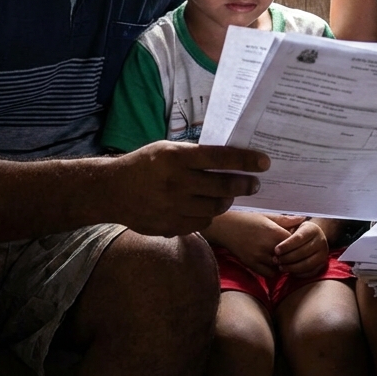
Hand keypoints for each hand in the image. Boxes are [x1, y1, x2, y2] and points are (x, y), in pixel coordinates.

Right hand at [110, 141, 267, 236]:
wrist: (112, 191)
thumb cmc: (143, 164)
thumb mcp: (166, 149)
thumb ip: (194, 154)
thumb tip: (229, 159)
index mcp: (176, 157)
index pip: (220, 157)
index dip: (246, 160)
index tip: (264, 162)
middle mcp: (176, 182)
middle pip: (223, 186)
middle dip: (245, 184)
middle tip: (254, 183)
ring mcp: (174, 207)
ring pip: (215, 208)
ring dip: (227, 200)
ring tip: (228, 194)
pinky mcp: (171, 226)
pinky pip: (202, 223)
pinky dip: (208, 215)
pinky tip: (205, 207)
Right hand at [207, 212, 293, 277]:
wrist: (225, 227)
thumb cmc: (247, 219)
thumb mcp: (267, 216)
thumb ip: (286, 220)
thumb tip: (303, 219)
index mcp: (273, 232)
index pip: (295, 242)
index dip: (296, 242)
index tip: (294, 240)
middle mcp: (267, 245)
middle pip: (289, 256)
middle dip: (291, 254)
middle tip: (289, 251)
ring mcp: (259, 256)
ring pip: (280, 266)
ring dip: (282, 263)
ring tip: (279, 257)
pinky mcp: (252, 264)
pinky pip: (269, 274)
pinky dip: (272, 270)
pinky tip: (270, 262)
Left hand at [274, 219, 329, 276]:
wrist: (314, 238)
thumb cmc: (299, 232)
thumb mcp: (293, 225)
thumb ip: (285, 228)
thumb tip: (275, 234)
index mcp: (312, 229)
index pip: (299, 238)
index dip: (286, 245)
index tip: (276, 250)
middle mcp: (321, 241)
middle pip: (302, 252)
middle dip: (287, 258)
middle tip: (276, 260)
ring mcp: (323, 254)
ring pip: (307, 264)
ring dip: (291, 267)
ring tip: (281, 267)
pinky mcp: (322, 265)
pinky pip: (310, 272)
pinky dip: (298, 273)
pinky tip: (289, 271)